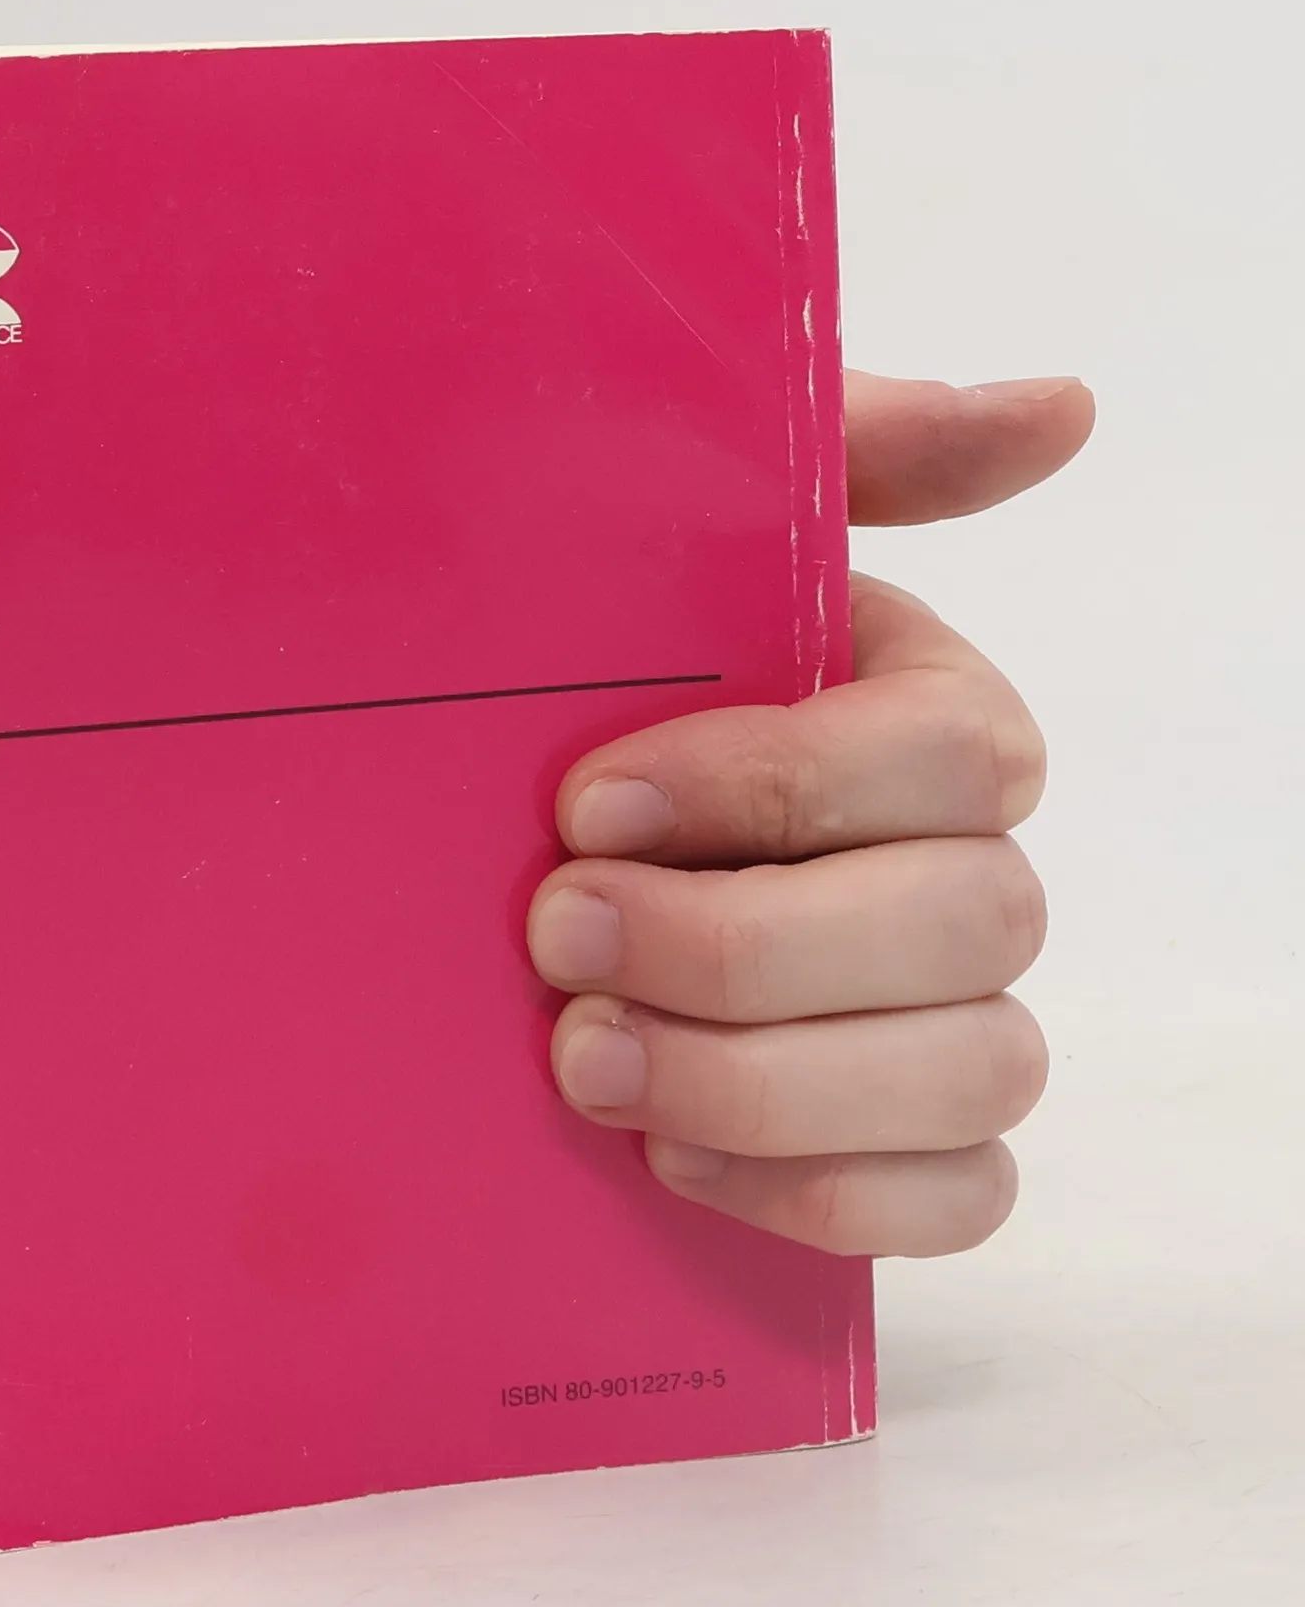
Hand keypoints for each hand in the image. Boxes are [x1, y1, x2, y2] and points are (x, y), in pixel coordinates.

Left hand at [526, 372, 1095, 1257]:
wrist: (542, 854)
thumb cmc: (626, 689)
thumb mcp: (705, 542)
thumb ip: (862, 456)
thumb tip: (1063, 406)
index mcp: (936, 723)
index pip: (945, 757)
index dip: (774, 787)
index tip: (590, 802)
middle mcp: (975, 870)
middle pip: (967, 927)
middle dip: (743, 948)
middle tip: (559, 938)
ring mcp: (962, 1017)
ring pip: (974, 1075)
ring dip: (767, 1083)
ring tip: (583, 1059)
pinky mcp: (922, 1144)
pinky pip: (958, 1200)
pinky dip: (825, 1195)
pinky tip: (670, 1158)